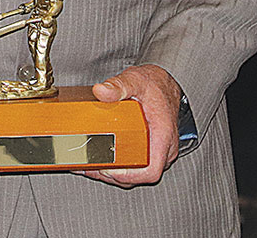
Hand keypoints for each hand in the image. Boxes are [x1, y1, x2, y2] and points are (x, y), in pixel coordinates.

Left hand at [86, 64, 180, 187]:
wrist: (165, 83)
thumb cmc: (155, 85)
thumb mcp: (135, 80)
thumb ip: (118, 86)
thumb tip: (101, 91)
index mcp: (162, 135)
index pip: (151, 170)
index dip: (129, 176)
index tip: (109, 170)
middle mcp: (164, 148)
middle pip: (140, 175)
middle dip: (114, 176)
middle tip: (92, 167)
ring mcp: (159, 150)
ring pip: (139, 172)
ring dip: (115, 173)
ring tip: (91, 166)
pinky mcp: (152, 149)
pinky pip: (138, 164)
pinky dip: (120, 166)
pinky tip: (102, 160)